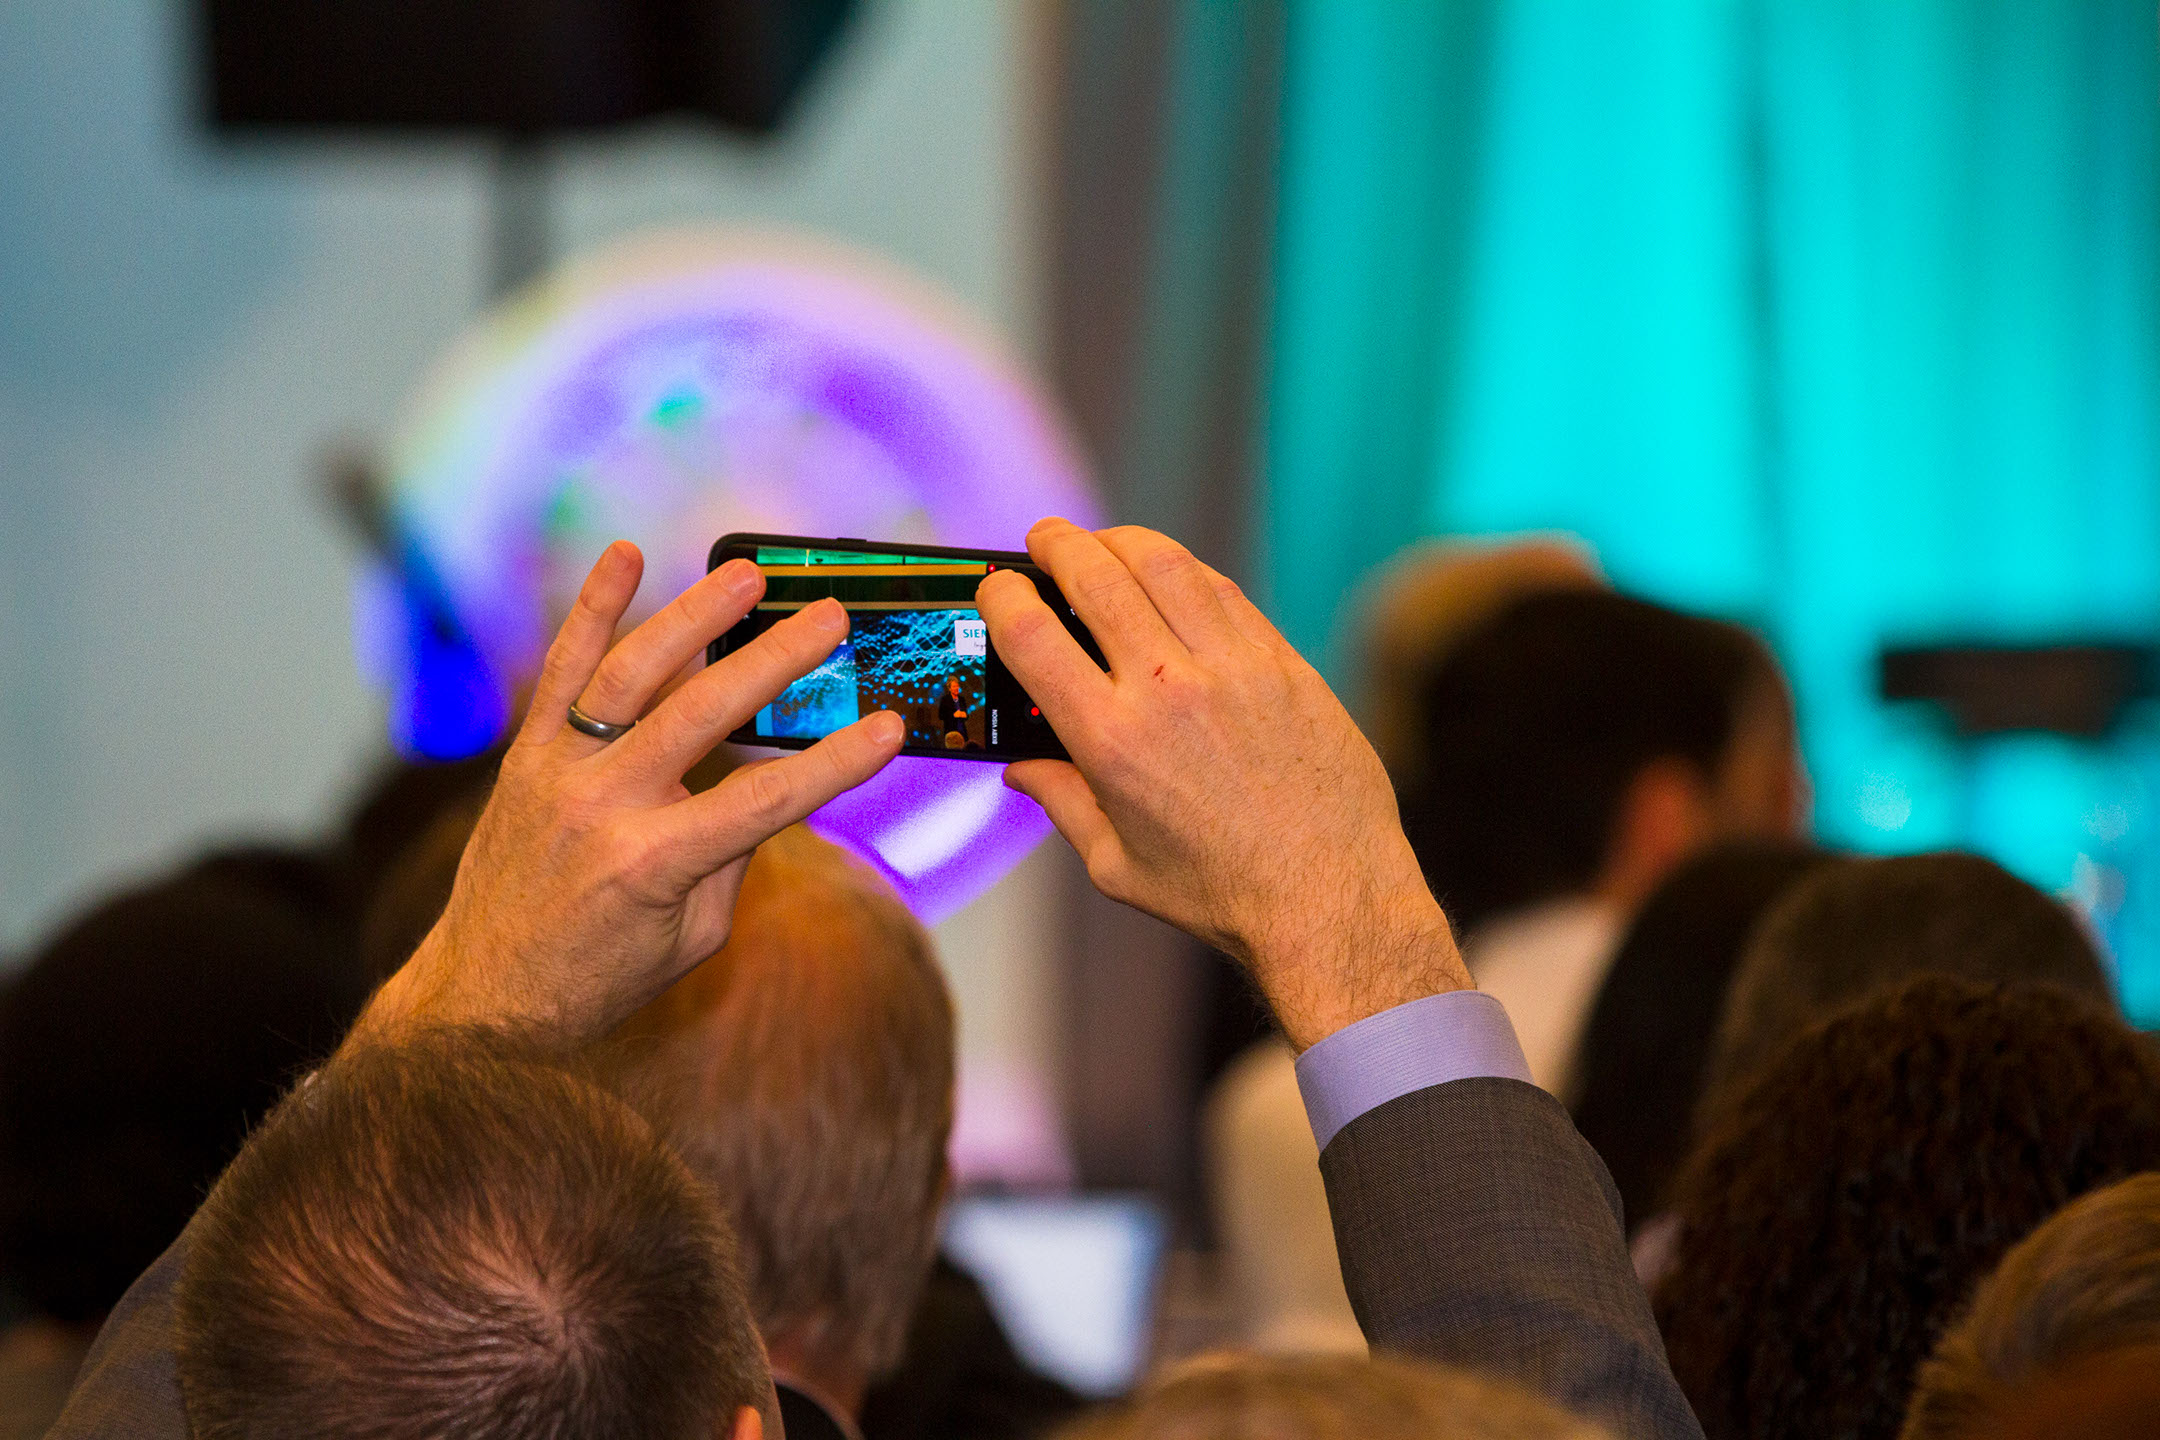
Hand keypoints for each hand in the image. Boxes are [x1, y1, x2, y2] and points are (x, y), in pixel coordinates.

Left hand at [357, 541, 903, 1046]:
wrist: (482, 998)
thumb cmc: (602, 977)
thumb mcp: (692, 936)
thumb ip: (732, 855)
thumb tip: (764, 781)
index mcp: (655, 863)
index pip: (767, 799)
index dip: (837, 763)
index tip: (889, 727)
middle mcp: (602, 806)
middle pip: (706, 714)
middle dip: (777, 661)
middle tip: (830, 616)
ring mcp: (557, 773)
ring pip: (632, 674)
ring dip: (692, 617)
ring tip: (747, 574)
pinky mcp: (525, 756)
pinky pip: (560, 672)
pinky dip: (591, 612)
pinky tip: (624, 555)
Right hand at [977, 519, 1470, 1049]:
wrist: (1328, 896)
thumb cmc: (1220, 893)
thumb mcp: (1117, 864)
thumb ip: (1063, 804)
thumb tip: (1022, 769)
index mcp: (1110, 741)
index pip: (1032, 635)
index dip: (1001, 596)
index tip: (996, 588)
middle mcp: (1166, 691)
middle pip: (1095, 577)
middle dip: (1057, 545)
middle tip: (1045, 540)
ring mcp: (1231, 668)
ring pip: (1164, 565)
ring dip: (1120, 541)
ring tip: (1103, 543)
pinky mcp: (1282, 663)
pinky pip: (1223, 591)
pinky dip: (1184, 570)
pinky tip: (1169, 574)